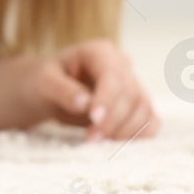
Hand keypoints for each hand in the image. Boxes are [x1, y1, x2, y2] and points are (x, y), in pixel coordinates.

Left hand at [21, 38, 159, 141]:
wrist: (49, 90)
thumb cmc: (45, 81)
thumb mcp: (44, 81)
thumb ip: (63, 90)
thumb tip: (85, 103)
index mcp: (99, 51)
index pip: (113, 76)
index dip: (107, 100)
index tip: (95, 120)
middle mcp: (121, 64)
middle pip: (130, 94)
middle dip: (114, 120)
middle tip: (92, 139)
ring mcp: (132, 84)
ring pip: (143, 108)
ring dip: (126, 130)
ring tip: (98, 141)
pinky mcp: (136, 104)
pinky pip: (150, 120)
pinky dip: (139, 133)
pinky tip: (118, 142)